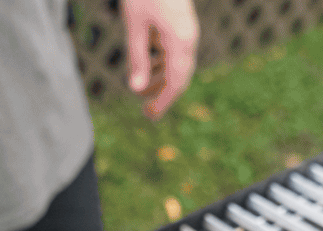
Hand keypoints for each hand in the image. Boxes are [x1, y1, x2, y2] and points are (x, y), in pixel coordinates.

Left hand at [122, 0, 200, 119]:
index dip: (163, 101)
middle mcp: (188, 39)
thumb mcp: (135, 23)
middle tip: (146, 111)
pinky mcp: (180, 22)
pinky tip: (147, 65)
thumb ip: (137, 57)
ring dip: (160, 77)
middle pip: (179, 76)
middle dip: (162, 93)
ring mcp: (186, 30)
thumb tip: (135, 89)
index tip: (150, 116)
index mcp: (181, 42)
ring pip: (176, 63)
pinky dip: (160, 60)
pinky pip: (173, 49)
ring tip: (142, 90)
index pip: (175, 82)